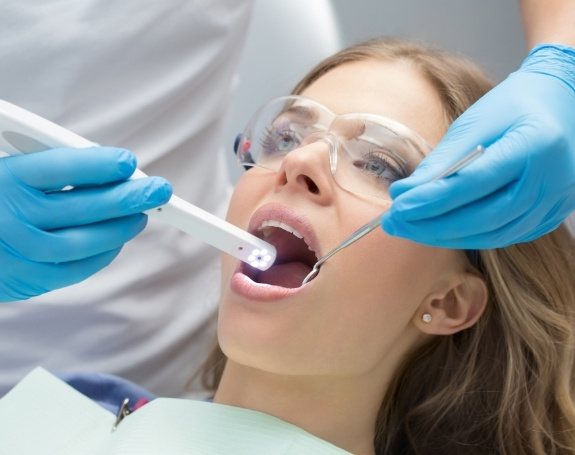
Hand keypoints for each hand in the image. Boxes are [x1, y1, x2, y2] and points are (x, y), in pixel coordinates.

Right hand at [0, 146, 171, 300]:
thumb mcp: (4, 170)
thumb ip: (41, 165)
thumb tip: (99, 162)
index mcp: (4, 179)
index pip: (62, 167)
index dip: (99, 164)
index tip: (128, 161)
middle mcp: (13, 216)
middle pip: (85, 205)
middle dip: (129, 196)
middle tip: (159, 189)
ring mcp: (22, 252)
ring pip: (87, 240)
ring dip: (122, 227)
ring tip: (142, 215)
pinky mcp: (29, 278)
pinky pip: (78, 268)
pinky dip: (103, 254)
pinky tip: (118, 239)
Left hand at [382, 44, 574, 247]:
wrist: (561, 105)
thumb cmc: (513, 106)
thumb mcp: (474, 122)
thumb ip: (442, 160)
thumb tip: (404, 194)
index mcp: (534, 145)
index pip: (473, 183)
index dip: (431, 200)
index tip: (397, 208)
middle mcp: (551, 180)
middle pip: (482, 217)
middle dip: (431, 225)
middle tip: (394, 224)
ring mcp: (554, 203)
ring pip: (491, 235)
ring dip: (445, 236)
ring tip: (409, 228)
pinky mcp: (549, 216)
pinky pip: (503, 236)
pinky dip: (468, 237)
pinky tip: (439, 230)